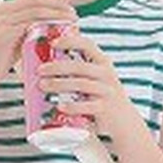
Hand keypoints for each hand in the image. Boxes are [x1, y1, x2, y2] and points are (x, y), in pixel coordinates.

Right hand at [0, 0, 78, 84]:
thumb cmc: (3, 57)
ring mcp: (4, 20)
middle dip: (58, 4)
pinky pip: (31, 24)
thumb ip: (31, 27)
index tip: (68, 1)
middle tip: (74, 13)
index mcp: (6, 8)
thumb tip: (55, 23)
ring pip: (37, 10)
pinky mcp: (6, 32)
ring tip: (71, 21)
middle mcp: (3, 10)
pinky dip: (48, 25)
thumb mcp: (18, 37)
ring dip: (57, 14)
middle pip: (37, 0)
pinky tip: (59, 31)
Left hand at [38, 28, 142, 142]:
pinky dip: (72, 106)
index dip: (70, 41)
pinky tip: (59, 106)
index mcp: (102, 63)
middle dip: (57, 67)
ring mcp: (107, 92)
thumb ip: (78, 70)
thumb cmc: (101, 97)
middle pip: (79, 66)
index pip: (87, 45)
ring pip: (81, 85)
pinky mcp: (105, 109)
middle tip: (39, 70)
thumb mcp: (95, 79)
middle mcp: (106, 74)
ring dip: (59, 84)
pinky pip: (87, 106)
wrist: (124, 121)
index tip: (53, 43)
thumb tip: (43, 65)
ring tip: (42, 86)